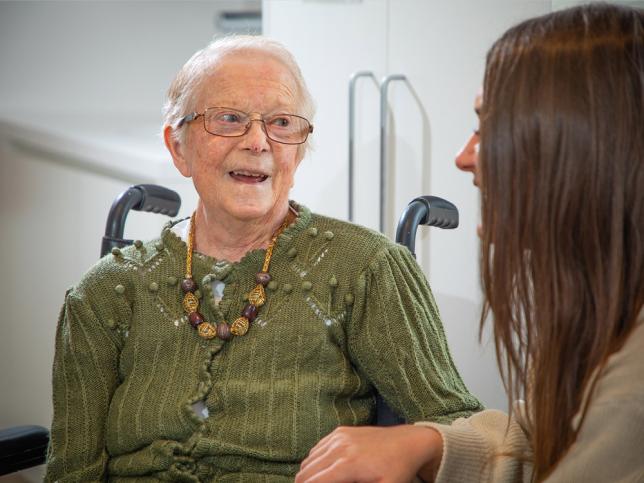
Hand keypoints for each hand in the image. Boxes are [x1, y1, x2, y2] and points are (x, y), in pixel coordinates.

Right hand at [296, 425, 442, 482]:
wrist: (409, 442)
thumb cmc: (398, 470)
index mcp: (348, 464)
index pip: (313, 482)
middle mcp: (339, 447)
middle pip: (306, 472)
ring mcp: (339, 436)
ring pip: (309, 460)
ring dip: (308, 475)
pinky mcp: (340, 431)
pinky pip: (317, 448)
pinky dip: (314, 462)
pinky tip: (323, 472)